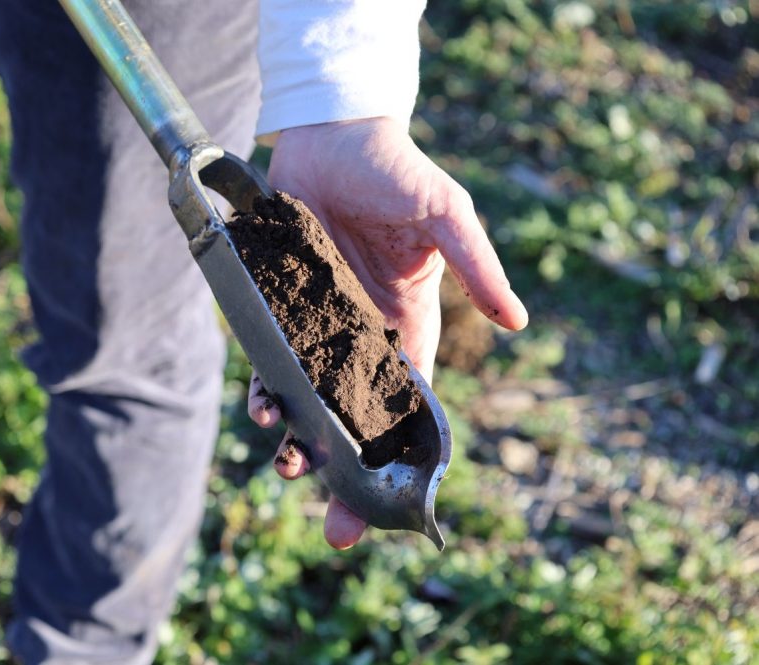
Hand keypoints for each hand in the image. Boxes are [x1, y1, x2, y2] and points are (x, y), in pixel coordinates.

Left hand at [247, 117, 527, 548]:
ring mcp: (314, 327)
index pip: (407, 408)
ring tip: (286, 463)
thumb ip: (474, 266)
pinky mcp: (275, 307)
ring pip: (305, 400)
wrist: (331, 135)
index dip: (400, 460)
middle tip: (334, 527)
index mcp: (408, 327)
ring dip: (298, 438)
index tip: (392, 511)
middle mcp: (359, 338)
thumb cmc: (397, 171)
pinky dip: (265, 387)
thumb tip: (518, 322)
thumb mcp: (446, 215)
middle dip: (343, 474)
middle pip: (352, 420)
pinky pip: (268, 359)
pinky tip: (261, 406)